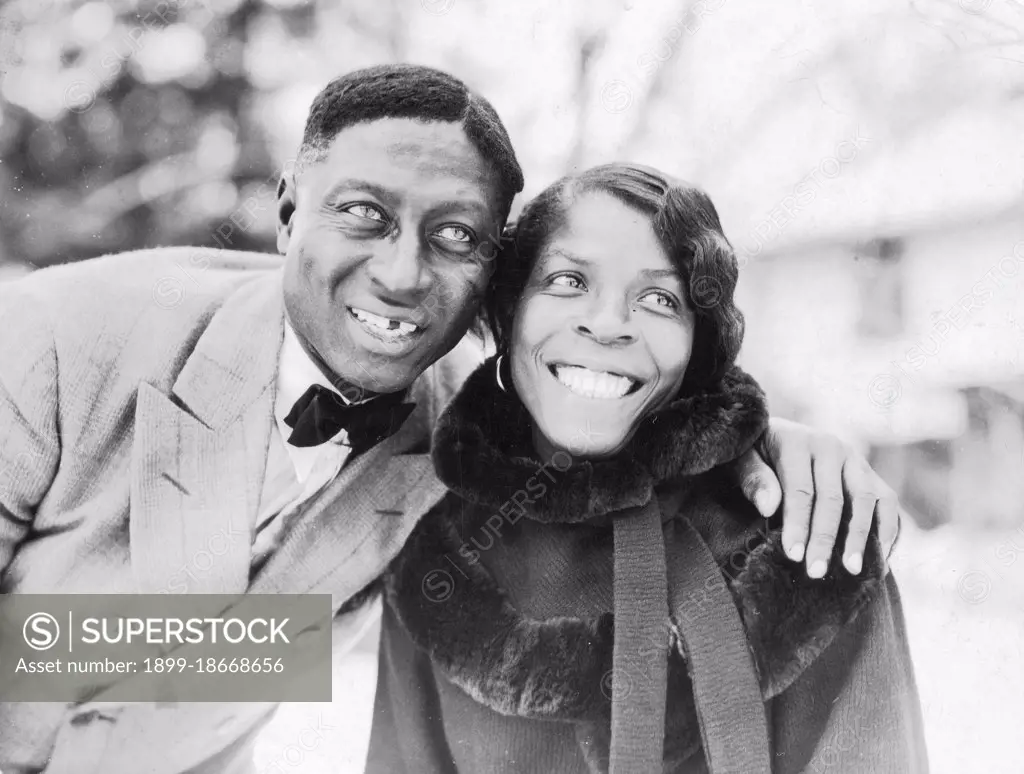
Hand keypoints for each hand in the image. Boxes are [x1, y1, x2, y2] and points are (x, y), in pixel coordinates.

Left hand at [732, 418, 901, 577]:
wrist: (776, 434)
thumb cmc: (754, 453)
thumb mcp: (741, 459)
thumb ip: (753, 478)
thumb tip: (769, 507)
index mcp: (797, 442)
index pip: (800, 489)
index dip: (798, 524)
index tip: (794, 555)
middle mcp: (831, 447)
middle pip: (834, 498)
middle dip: (826, 539)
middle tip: (816, 572)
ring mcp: (854, 460)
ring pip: (866, 499)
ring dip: (861, 538)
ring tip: (852, 570)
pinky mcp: (870, 474)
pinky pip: (886, 501)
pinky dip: (887, 529)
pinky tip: (878, 559)